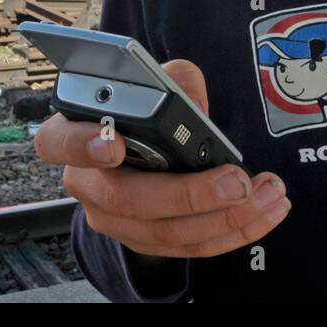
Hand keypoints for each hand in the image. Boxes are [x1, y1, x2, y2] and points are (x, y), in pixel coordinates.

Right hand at [33, 58, 290, 258]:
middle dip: (188, 194)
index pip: (58, 141)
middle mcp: (86, 182)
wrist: (146, 142)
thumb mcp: (156, 80)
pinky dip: (233, 231)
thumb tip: (190, 99)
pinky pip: (188, 246)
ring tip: (268, 194)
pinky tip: (265, 210)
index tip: (116, 143)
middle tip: (236, 181)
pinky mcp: (145, 239)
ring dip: (227, 218)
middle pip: (127, 198)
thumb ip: (172, 79)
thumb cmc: (144, 106)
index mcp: (72, 133)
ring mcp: (113, 217)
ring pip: (165, 231)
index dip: (83, 144)